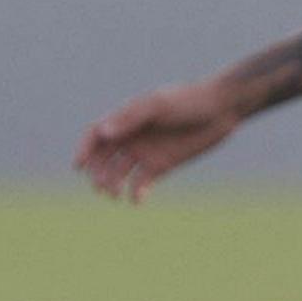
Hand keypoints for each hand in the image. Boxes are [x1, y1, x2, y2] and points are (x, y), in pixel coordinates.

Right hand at [72, 79, 243, 203]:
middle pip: (103, 158)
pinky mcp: (161, 166)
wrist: (222, 109)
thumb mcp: (159, 105)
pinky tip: (137, 199)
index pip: (96, 134)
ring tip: (116, 194)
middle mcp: (132, 137)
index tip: (79, 165)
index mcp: (127, 119)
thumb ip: (132, 117)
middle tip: (102, 186)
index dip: (84, 149)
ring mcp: (145, 152)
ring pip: (118, 173)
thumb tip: (104, 132)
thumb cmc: (189, 100)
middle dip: (98, 173)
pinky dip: (135, 193)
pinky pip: (140, 183)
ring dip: (112, 185)